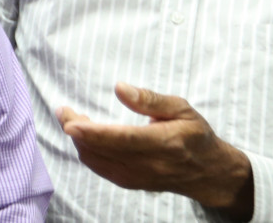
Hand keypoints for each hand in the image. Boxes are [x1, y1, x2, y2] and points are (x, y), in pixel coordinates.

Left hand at [57, 82, 253, 219]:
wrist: (209, 172)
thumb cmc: (194, 134)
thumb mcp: (181, 109)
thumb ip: (150, 99)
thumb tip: (119, 88)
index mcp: (165, 143)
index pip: (122, 139)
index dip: (93, 132)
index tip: (69, 121)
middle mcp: (150, 165)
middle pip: (103, 150)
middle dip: (76, 131)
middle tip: (64, 111)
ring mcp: (139, 178)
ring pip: (97, 161)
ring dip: (79, 141)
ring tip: (72, 120)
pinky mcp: (131, 184)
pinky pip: (100, 169)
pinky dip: (87, 152)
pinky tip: (84, 137)